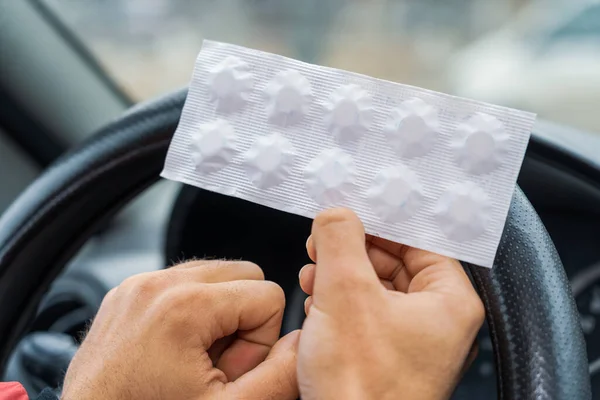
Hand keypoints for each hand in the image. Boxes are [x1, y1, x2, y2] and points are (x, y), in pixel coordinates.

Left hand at [62, 261, 298, 399]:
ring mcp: (137, 286)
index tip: (231, 371)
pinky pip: (182, 283)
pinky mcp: (126, 295)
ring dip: (219, 315)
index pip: (269, 294)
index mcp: (184, 305)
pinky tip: (176, 352)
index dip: (261, 340)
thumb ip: (280, 375)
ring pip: (215, 275)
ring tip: (194, 360)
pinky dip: (192, 312)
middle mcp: (156, 284)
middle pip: (244, 274)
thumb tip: (305, 344)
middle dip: (243, 320)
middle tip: (215, 365)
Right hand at [297, 208, 484, 399]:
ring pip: (376, 288)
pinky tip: (317, 302)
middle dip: (352, 250)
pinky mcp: (387, 358)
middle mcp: (438, 322)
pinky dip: (340, 303)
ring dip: (341, 275)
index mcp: (449, 302)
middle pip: (395, 262)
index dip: (382, 222)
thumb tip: (336, 214)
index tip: (352, 212)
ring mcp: (412, 343)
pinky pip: (366, 315)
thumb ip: (340, 239)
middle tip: (323, 241)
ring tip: (313, 271)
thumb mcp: (345, 292)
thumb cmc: (362, 389)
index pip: (420, 241)